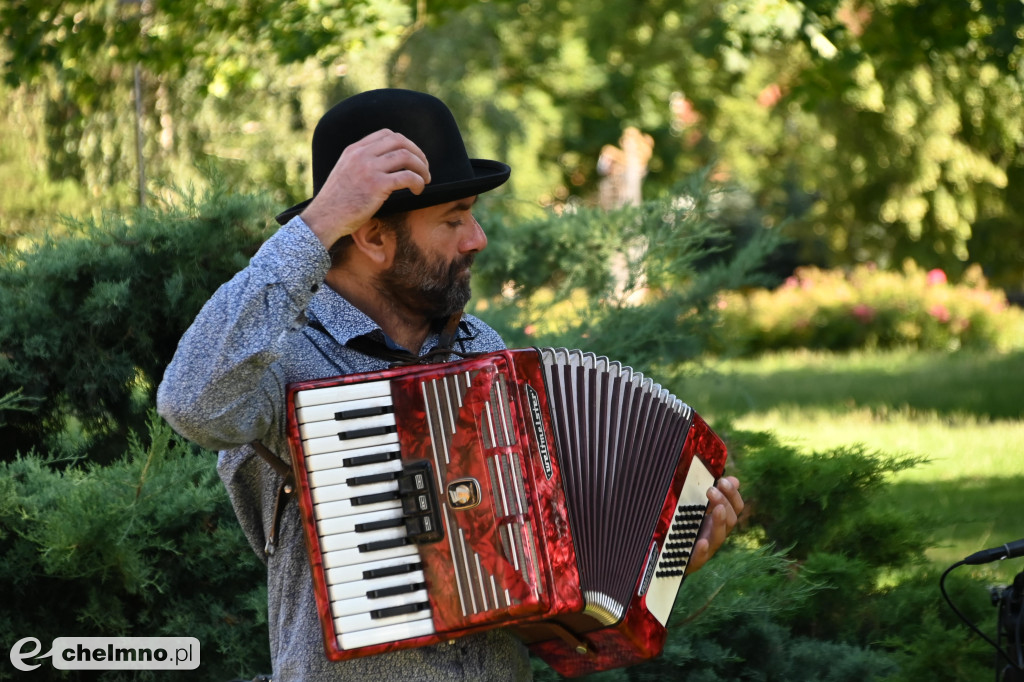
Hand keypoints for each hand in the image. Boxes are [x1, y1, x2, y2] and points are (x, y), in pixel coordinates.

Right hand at [300, 129, 431, 248]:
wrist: (324, 219)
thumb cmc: (337, 202)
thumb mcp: (345, 173)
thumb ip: (361, 163)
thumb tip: (386, 165)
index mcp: (353, 150)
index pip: (386, 134)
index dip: (405, 144)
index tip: (412, 158)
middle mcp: (361, 155)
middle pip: (400, 141)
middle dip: (418, 153)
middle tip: (424, 169)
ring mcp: (369, 169)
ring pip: (406, 156)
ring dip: (421, 168)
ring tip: (424, 181)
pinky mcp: (377, 185)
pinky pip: (407, 177)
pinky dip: (418, 182)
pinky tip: (418, 191)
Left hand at [685, 476, 742, 573]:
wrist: (674, 558)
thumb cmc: (689, 529)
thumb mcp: (700, 509)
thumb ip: (715, 495)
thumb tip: (735, 479)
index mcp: (720, 520)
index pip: (736, 507)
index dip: (732, 494)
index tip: (723, 481)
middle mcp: (716, 534)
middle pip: (731, 520)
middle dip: (724, 503)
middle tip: (711, 490)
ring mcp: (707, 549)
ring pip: (719, 537)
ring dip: (720, 522)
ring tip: (717, 509)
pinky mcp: (693, 562)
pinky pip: (700, 558)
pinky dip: (702, 550)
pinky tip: (702, 542)